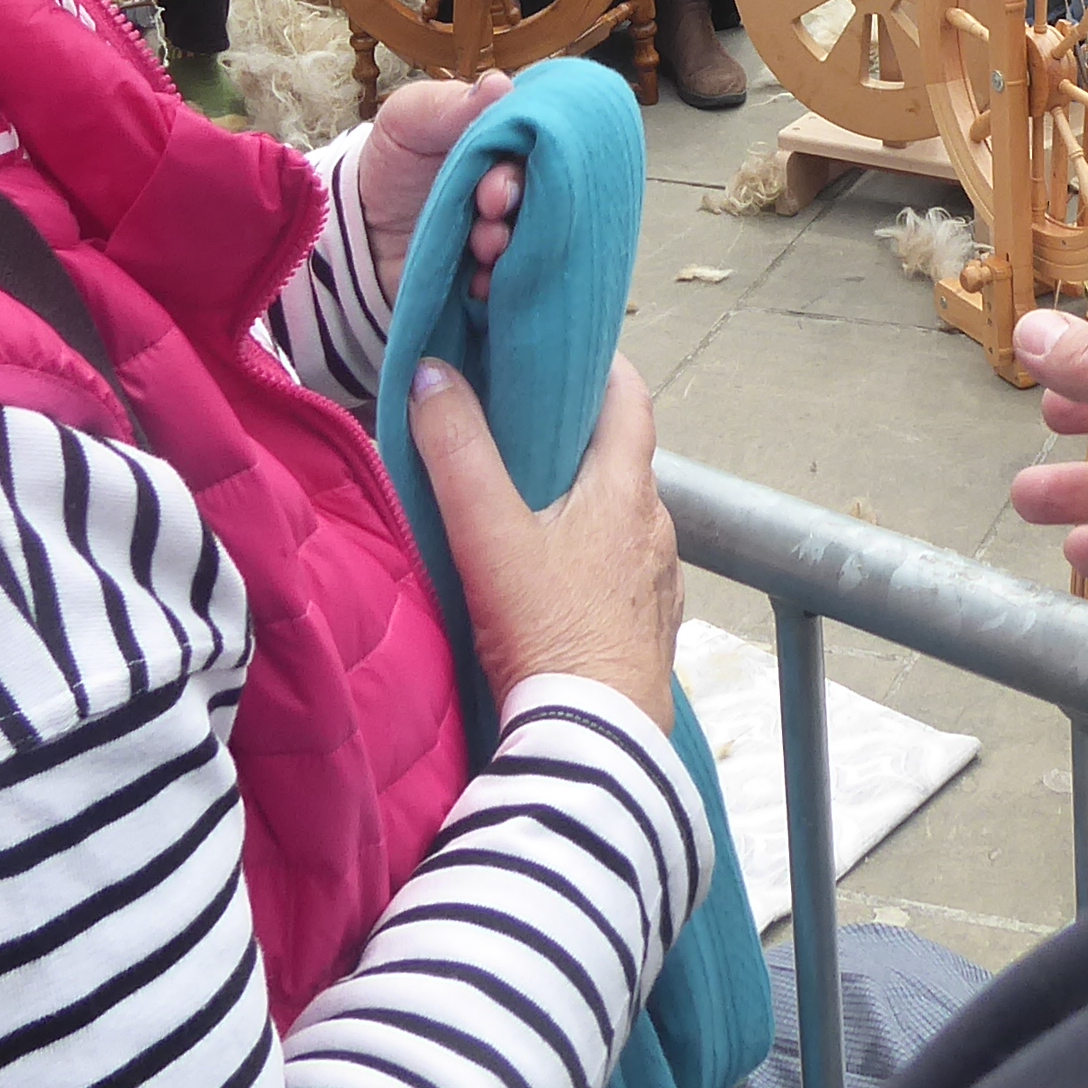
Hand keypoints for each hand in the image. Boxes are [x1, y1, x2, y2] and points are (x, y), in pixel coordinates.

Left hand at [356, 73, 519, 305]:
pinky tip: (478, 280)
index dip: (527, 158)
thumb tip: (502, 84)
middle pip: (541, 189)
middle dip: (516, 200)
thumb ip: (448, 104)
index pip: (539, 142)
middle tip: (490, 208)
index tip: (496, 179)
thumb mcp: (406, 119)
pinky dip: (500, 281)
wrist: (356, 234)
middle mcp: (515, 182)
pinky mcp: (496, 270)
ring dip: (510, 242)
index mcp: (503, 140)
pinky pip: (514, 279)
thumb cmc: (390, 165)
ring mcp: (509, 228)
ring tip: (481, 247)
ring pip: (531, 236)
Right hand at [411, 353, 681, 726]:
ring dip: (582, 499)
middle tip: (520, 420)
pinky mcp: (648, 627)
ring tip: (528, 500)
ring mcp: (657, 581)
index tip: (561, 346)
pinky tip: (552, 576)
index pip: (630, 397)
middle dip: (576, 434)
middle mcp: (656, 527)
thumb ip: (455, 451)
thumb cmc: (548, 633)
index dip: (601, 363)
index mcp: (627, 489)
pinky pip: (621, 569)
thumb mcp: (488, 535)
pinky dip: (591, 555)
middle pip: (622, 457)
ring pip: (621, 516)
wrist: (594, 741)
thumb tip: (430, 372)